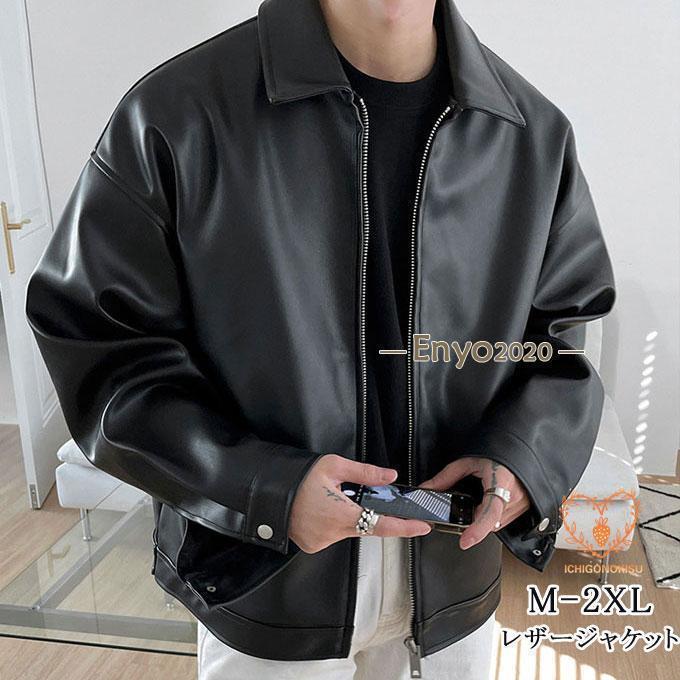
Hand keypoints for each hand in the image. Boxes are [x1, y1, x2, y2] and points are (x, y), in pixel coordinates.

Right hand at [289, 454, 431, 552]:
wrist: (268, 493)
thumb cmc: (299, 478)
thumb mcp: (333, 467)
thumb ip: (366, 473)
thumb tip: (390, 475)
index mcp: (342, 514)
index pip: (382, 524)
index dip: (405, 527)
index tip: (422, 526)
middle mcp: (334, 533)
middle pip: (364, 525)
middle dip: (364, 511)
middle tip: (347, 494)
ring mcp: (322, 542)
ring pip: (348, 530)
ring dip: (346, 516)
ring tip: (327, 499)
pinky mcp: (313, 545)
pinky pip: (332, 535)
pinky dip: (332, 523)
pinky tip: (320, 510)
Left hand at [419, 457, 529, 549]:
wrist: (516, 450)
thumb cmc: (495, 453)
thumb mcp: (467, 462)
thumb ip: (446, 477)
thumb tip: (428, 489)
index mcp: (501, 481)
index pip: (490, 512)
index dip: (477, 529)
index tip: (465, 541)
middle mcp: (514, 496)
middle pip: (490, 523)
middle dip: (475, 521)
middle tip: (468, 505)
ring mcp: (522, 503)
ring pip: (497, 524)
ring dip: (485, 519)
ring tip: (481, 498)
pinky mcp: (525, 508)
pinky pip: (505, 520)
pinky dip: (494, 516)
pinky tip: (489, 502)